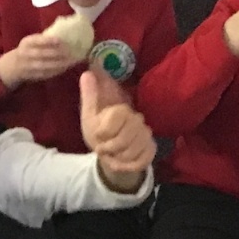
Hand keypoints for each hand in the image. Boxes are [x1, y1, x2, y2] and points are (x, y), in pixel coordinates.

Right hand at [0, 33, 78, 87]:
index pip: (36, 40)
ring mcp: (28, 67)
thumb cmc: (27, 50)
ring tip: (71, 61)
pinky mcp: (32, 76)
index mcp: (26, 42)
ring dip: (59, 64)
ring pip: (44, 66)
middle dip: (57, 53)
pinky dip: (56, 71)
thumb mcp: (30, 41)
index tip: (60, 40)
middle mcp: (25, 54)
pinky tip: (65, 68)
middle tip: (71, 52)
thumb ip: (43, 38)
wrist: (12, 66)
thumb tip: (64, 31)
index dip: (48, 40)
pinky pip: (46, 74)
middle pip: (41, 54)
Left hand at [80, 68, 154, 187]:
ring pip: (131, 153)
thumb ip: (90, 96)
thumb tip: (86, 72)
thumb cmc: (99, 133)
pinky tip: (121, 163)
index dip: (104, 131)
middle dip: (109, 148)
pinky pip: (139, 162)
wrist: (111, 154)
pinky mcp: (151, 150)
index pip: (118, 117)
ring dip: (116, 159)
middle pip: (124, 139)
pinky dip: (125, 166)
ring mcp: (146, 136)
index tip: (98, 136)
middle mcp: (138, 121)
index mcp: (122, 110)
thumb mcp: (90, 116)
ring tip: (112, 155)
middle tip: (103, 149)